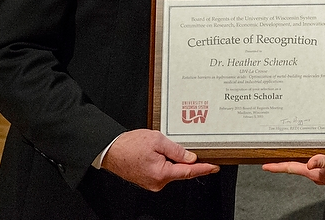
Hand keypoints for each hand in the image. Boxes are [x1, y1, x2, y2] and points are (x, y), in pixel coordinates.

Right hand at [101, 129, 218, 190]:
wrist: (110, 150)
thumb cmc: (130, 145)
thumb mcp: (158, 140)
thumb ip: (177, 150)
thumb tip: (191, 157)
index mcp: (161, 173)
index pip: (188, 172)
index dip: (203, 169)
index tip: (214, 167)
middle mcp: (157, 182)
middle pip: (180, 170)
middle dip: (184, 159)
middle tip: (182, 145)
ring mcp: (152, 183)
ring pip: (170, 170)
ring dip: (172, 159)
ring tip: (160, 146)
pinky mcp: (147, 180)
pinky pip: (162, 171)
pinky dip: (165, 162)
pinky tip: (157, 152)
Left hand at [262, 154, 324, 188]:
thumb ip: (323, 161)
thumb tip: (309, 162)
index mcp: (314, 173)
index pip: (291, 168)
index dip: (277, 167)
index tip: (265, 167)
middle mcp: (315, 174)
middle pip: (293, 168)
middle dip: (281, 165)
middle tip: (269, 162)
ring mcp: (320, 173)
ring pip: (300, 167)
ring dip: (291, 163)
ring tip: (281, 159)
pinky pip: (309, 165)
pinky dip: (302, 161)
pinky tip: (303, 157)